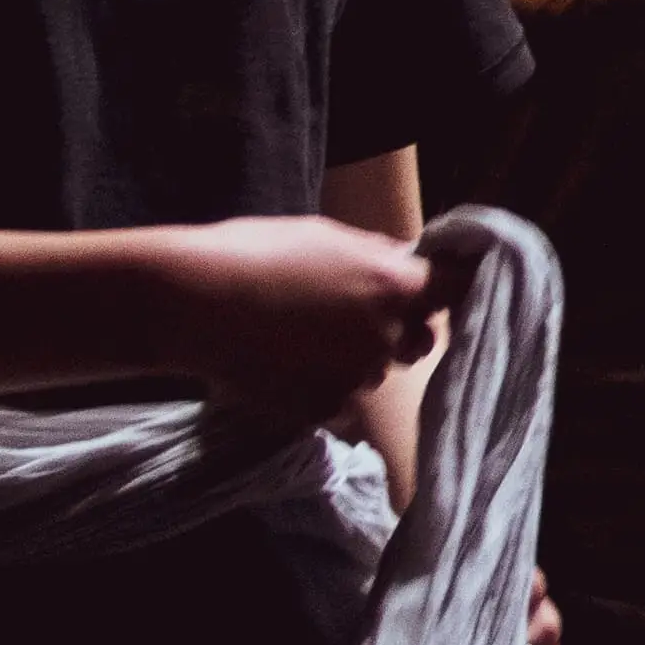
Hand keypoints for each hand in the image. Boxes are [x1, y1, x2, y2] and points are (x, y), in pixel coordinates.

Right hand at [141, 216, 436, 430]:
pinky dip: (323, 388)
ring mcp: (356, 377)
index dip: (445, 290)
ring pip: (376, 372)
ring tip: (303, 338)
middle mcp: (385, 335)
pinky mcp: (323, 408)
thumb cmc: (254, 253)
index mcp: (393, 286)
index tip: (431, 290)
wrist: (190, 303)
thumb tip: (408, 260)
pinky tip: (287, 365)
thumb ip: (376, 254)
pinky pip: (341, 400)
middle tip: (355, 315)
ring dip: (356, 360)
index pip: (454, 291)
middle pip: (419, 340)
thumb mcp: (324, 235)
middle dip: (398, 329)